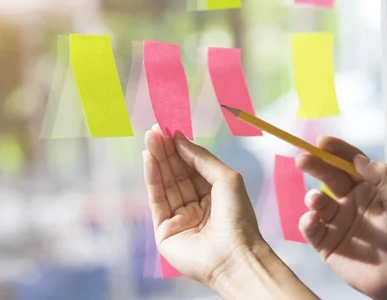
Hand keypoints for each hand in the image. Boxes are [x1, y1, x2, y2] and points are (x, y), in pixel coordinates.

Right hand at [143, 127, 315, 298]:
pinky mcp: (164, 230)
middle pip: (176, 173)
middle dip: (165, 151)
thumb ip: (201, 158)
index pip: (191, 167)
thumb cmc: (238, 217)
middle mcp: (195, 205)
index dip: (180, 148)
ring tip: (149, 140)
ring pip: (165, 184)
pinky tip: (149, 159)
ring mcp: (179, 218)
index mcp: (213, 195)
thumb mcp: (226, 178)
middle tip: (154, 131)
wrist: (234, 256)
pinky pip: (157, 199)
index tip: (168, 129)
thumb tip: (179, 138)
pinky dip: (152, 178)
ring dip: (156, 160)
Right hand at [297, 137, 386, 299]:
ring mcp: (335, 221)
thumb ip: (383, 177)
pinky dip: (307, 221)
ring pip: (316, 201)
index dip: (336, 151)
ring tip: (317, 201)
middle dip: (314, 165)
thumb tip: (359, 159)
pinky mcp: (325, 241)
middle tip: (302, 158)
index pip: (348, 163)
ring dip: (312, 197)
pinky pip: (310, 227)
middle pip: (327, 177)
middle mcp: (348, 201)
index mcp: (367, 188)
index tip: (322, 142)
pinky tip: (313, 220)